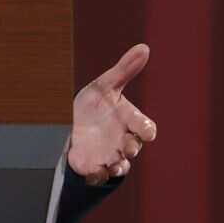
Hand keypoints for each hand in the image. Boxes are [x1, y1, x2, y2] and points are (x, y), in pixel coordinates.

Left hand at [67, 43, 157, 184]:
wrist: (78, 127)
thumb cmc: (98, 105)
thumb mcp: (106, 85)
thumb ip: (124, 70)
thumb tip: (144, 47)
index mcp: (130, 121)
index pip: (145, 127)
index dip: (145, 128)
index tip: (145, 131)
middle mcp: (125, 140)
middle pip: (133, 147)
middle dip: (131, 147)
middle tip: (125, 147)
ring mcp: (111, 155)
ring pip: (121, 164)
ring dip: (118, 165)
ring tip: (112, 164)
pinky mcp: (96, 166)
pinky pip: (101, 175)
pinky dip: (99, 175)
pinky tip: (94, 172)